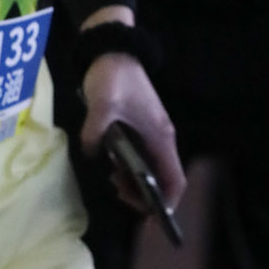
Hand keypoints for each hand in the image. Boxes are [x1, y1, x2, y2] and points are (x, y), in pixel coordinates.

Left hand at [79, 54, 185, 213]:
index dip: (168, 204)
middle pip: (164, 179)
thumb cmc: (113, 77)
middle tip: (118, 191)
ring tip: (113, 179)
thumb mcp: (101, 104)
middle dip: (145, 194)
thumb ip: (96, 131)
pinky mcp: (139, 126)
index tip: (153, 221)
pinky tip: (110, 164)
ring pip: (151, 169)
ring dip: (135, 180)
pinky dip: (129, 167)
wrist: (112, 48)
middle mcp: (161, 138)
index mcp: (160, 136)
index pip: (175, 180)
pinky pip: (141, 157)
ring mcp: (151, 132)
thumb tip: (92, 153)